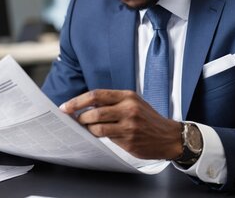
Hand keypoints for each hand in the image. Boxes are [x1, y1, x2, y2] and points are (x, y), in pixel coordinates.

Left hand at [59, 89, 181, 159]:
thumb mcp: (134, 102)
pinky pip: (107, 138)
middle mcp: (129, 108)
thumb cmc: (147, 118)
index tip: (65, 107)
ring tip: (86, 128)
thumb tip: (85, 106)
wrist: (169, 136)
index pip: (96, 95)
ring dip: (88, 128)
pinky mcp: (129, 140)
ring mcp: (129, 125)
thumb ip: (113, 102)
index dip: (78, 101)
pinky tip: (98, 135)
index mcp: (128, 96)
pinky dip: (99, 136)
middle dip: (80, 117)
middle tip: (74, 120)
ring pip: (98, 127)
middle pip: (94, 111)